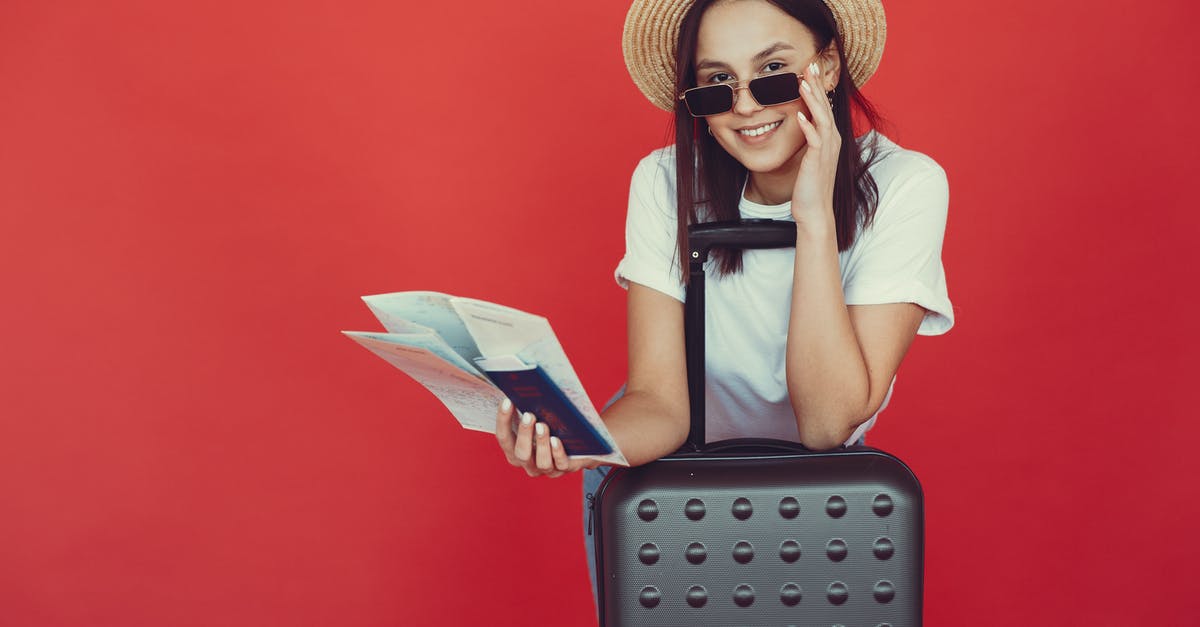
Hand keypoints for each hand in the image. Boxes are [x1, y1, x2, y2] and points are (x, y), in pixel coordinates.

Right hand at [495, 398, 597, 477]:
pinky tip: (556, 440)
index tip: (507, 401)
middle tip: (528, 415)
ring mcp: (546, 468)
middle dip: (523, 434)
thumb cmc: (552, 425)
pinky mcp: (564, 469)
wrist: (580, 443)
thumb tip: (521, 386)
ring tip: (543, 425)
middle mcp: (528, 462)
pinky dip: (557, 452)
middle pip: (520, 453)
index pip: (504, 438)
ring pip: (540, 462)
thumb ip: (526, 408)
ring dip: (541, 443)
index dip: (503, 420)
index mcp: (515, 449)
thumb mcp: (537, 417)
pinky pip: (560, 464)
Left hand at [791, 60, 841, 222]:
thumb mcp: (810, 156)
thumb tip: (802, 121)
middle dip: (817, 84)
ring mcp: (826, 149)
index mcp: (829, 136)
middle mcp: (832, 139)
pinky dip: (807, 126)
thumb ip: (809, 138)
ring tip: (803, 82)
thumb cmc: (809, 184)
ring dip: (812, 99)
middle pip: (825, 106)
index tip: (810, 68)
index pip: (824, 105)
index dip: (818, 87)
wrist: (815, 209)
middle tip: (810, 63)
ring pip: (821, 118)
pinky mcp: (818, 160)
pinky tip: (799, 115)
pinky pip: (814, 139)